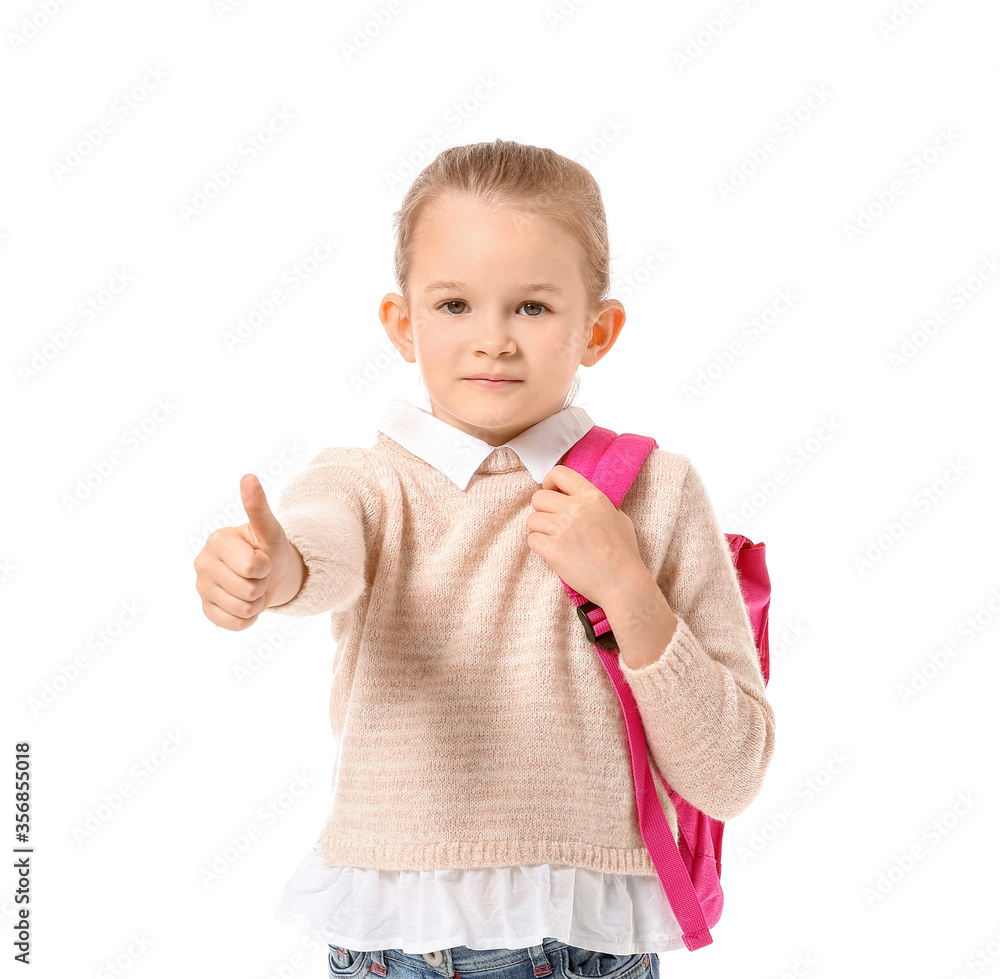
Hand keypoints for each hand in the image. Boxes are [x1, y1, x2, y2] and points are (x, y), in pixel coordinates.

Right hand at [193, 474, 302, 630]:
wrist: (271, 573)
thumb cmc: (270, 548)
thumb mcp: (269, 530)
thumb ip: (258, 507)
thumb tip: (248, 476)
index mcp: (216, 541)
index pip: (252, 567)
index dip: (265, 566)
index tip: (262, 558)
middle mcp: (202, 564)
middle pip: (247, 590)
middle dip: (262, 585)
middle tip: (260, 575)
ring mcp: (202, 588)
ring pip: (243, 609)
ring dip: (257, 602)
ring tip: (254, 587)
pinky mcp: (206, 610)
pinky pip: (235, 624)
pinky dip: (249, 618)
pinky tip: (246, 602)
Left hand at [527, 465, 645, 607]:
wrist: (622, 583)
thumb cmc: (623, 553)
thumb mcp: (618, 517)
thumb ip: (597, 504)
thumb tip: (581, 498)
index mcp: (592, 496)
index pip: (559, 473)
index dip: (549, 482)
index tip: (552, 493)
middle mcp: (575, 509)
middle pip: (538, 497)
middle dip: (542, 510)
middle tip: (554, 522)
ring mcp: (562, 529)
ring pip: (532, 520)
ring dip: (540, 530)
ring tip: (556, 540)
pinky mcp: (552, 550)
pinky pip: (532, 540)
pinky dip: (539, 547)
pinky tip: (554, 552)